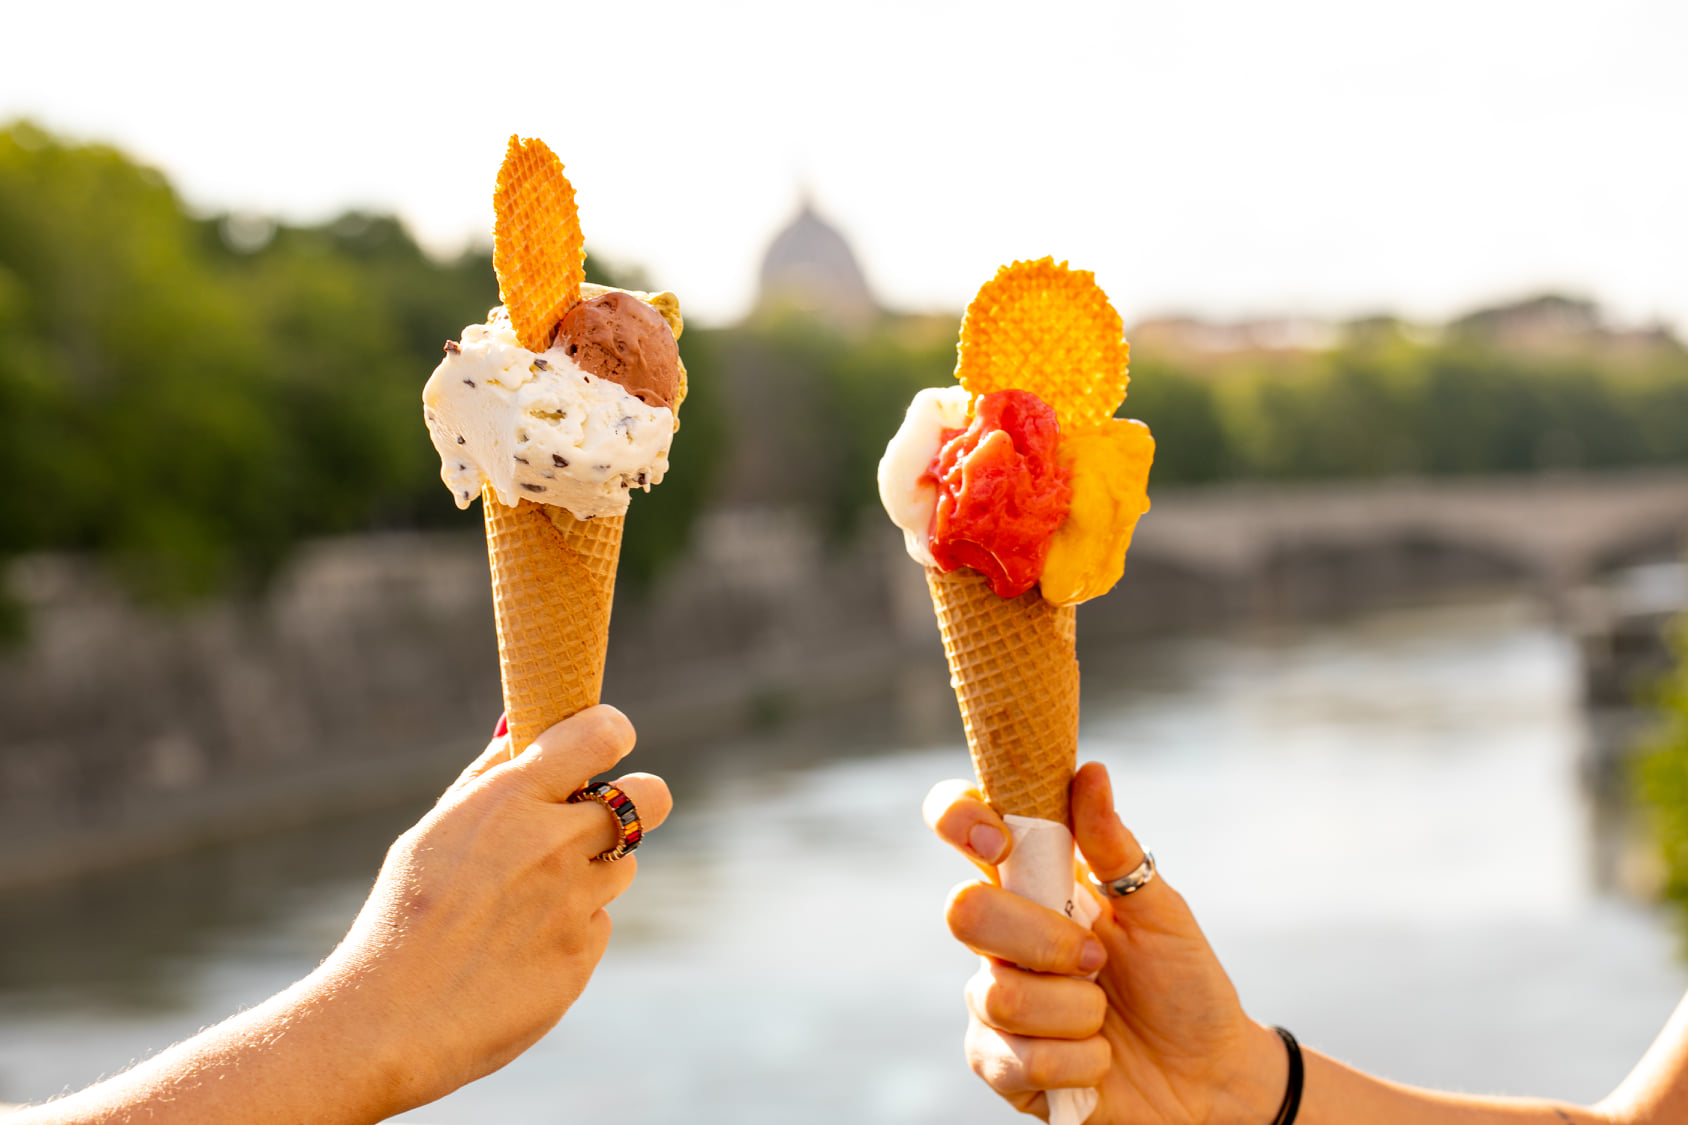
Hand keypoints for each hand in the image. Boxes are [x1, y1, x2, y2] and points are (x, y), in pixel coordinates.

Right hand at [307, 704, 671, 1113]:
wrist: (384, 1022)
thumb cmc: (402, 917)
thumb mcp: (435, 832)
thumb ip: (488, 779)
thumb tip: (522, 728)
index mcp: (510, 799)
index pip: (602, 734)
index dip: (612, 733)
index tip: (607, 742)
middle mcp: (553, 843)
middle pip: (650, 796)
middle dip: (637, 799)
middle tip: (602, 817)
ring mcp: (573, 902)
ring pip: (624, 863)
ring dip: (593, 870)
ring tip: (528, 900)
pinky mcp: (581, 955)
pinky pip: (598, 923)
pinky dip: (572, 929)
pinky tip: (520, 950)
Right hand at [925, 762, 1284, 1122]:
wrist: (1209, 1080)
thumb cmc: (1183, 986)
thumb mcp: (1160, 913)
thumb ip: (1116, 849)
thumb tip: (1089, 771)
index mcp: (1034, 885)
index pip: (965, 828)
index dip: (959, 817)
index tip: (997, 841)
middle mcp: (1001, 937)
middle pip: (965, 912)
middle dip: (1042, 940)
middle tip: (1097, 960)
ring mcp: (994, 1001)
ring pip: (999, 994)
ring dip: (1076, 1011)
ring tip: (1105, 1018)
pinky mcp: (1000, 1064)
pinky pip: (1015, 1059)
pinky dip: (1077, 1062)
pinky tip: (1099, 1061)